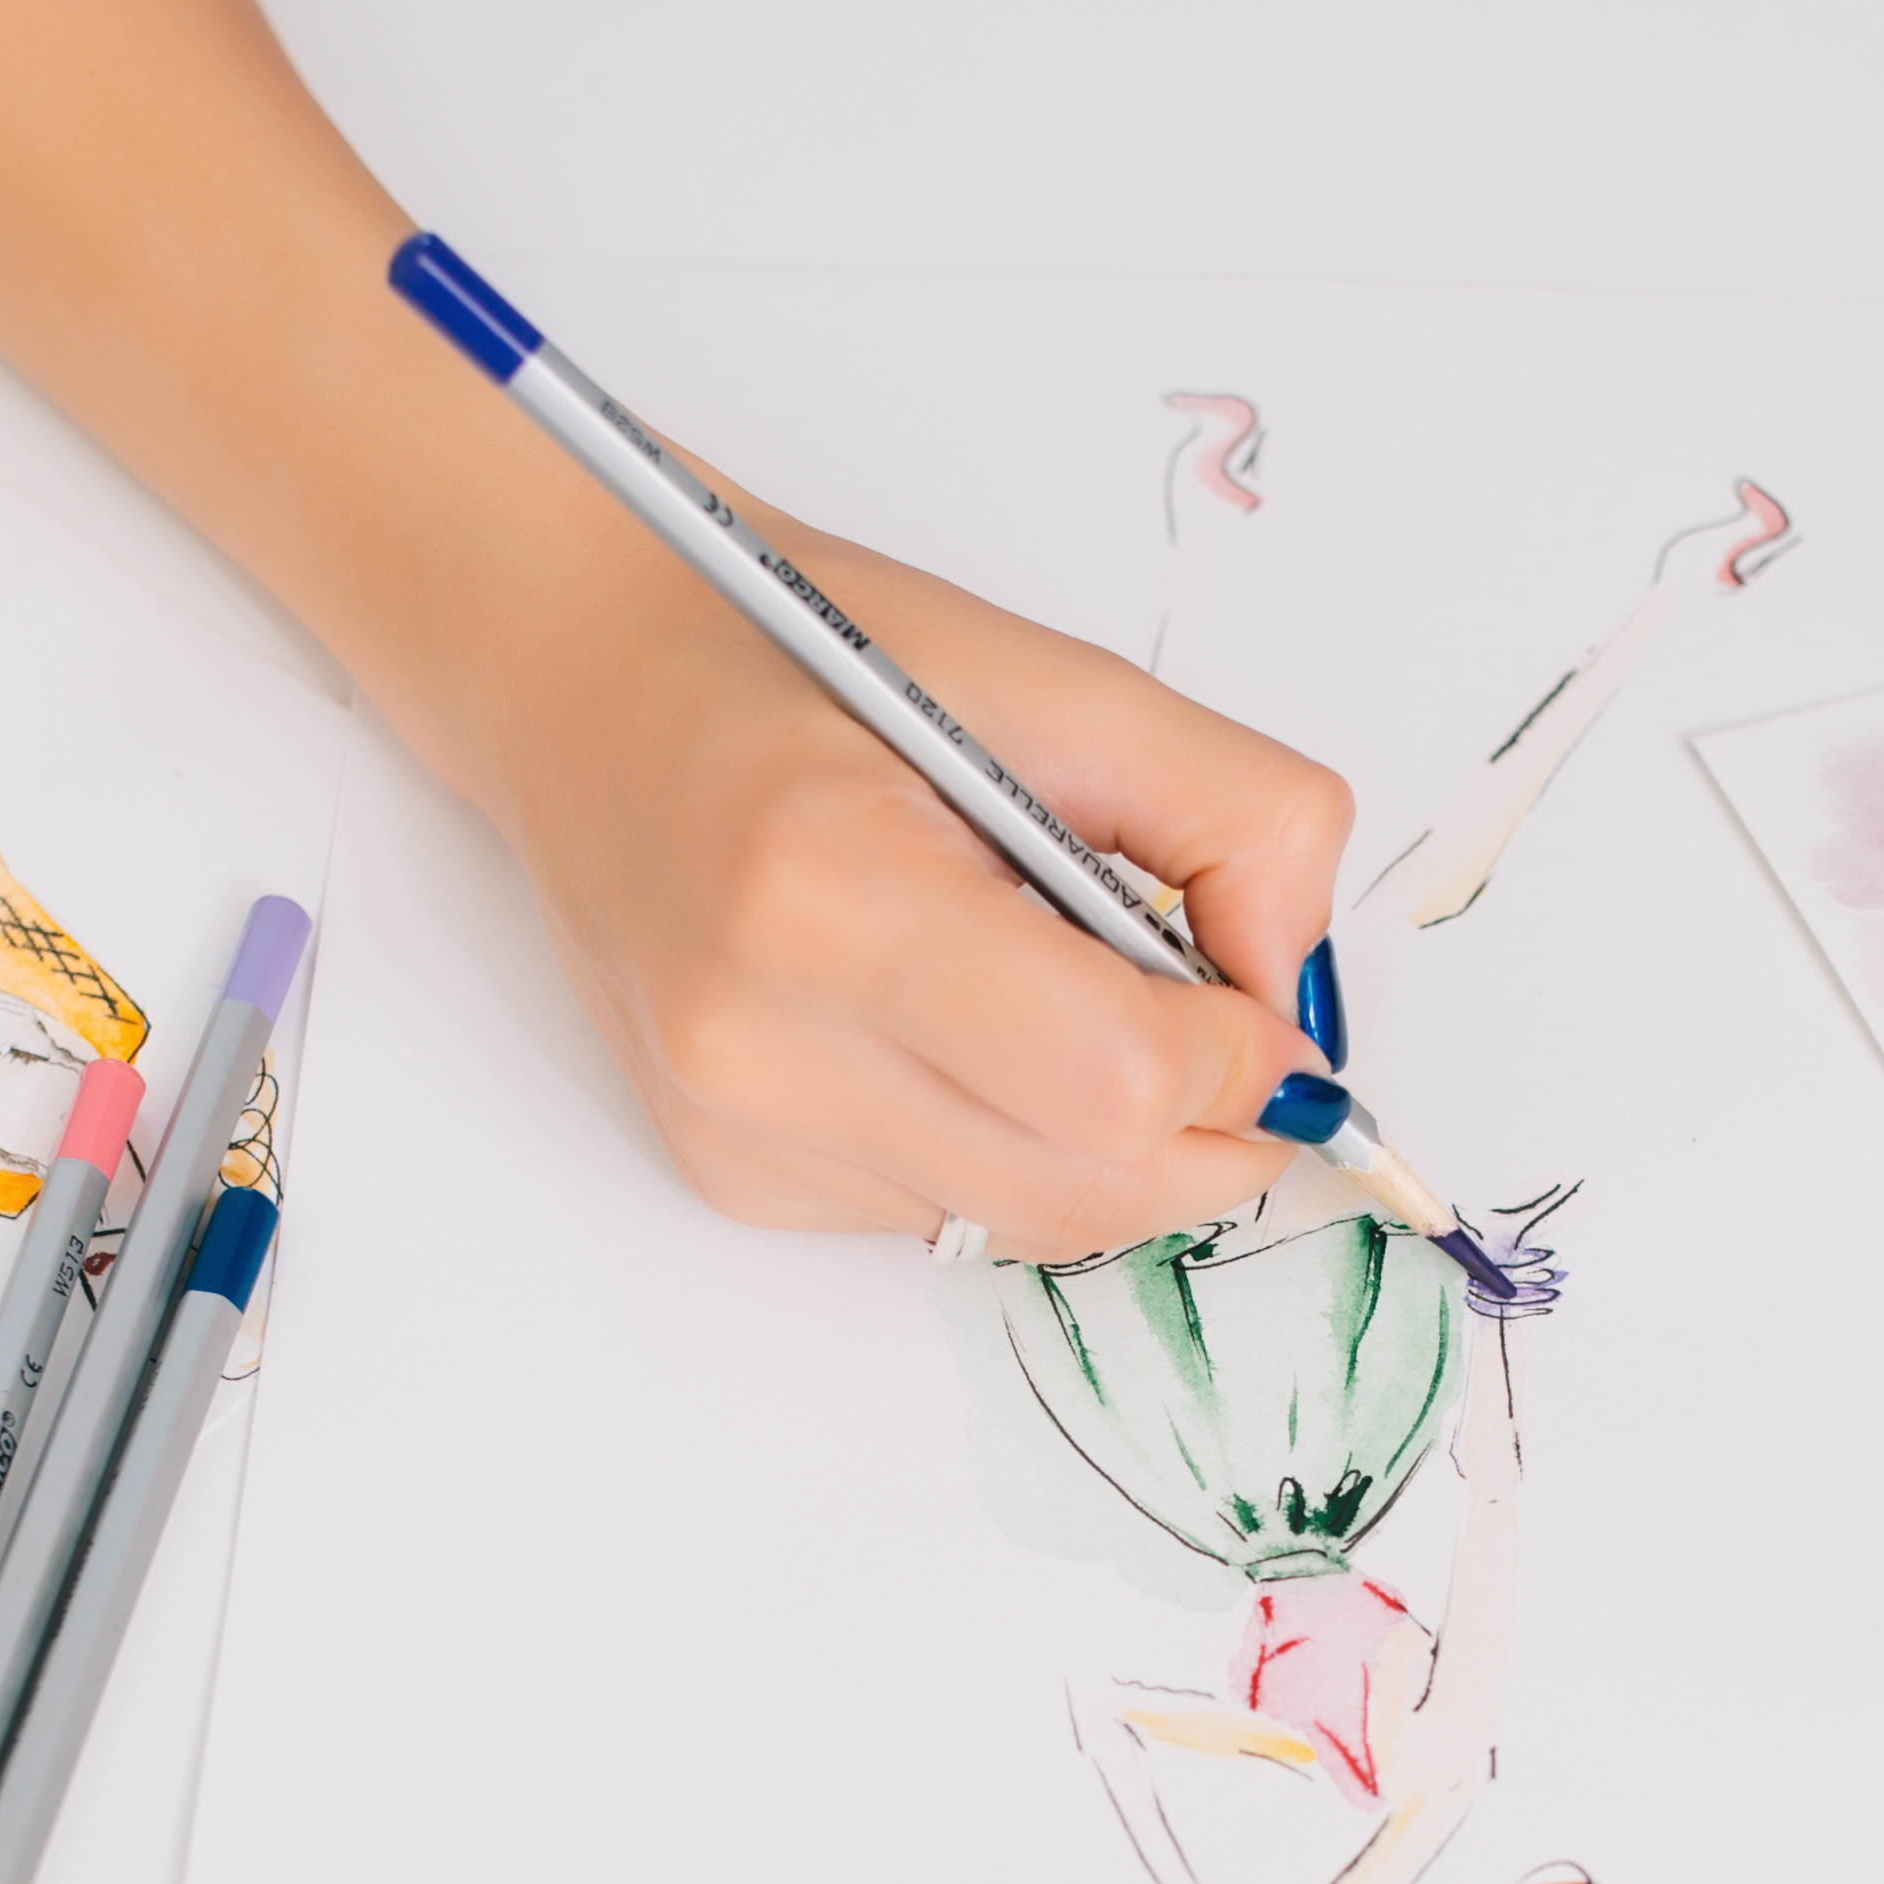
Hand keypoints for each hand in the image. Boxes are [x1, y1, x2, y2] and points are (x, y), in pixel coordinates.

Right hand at [436, 484, 1352, 1264]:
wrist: (582, 684)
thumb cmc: (807, 657)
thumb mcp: (1059, 682)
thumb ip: (1235, 820)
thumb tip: (1300, 1005)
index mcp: (832, 889)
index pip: (1116, 1078)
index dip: (1235, 1060)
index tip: (1254, 1005)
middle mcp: (758, 1038)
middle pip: (1086, 1192)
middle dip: (1201, 1134)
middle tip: (1222, 1042)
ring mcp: (732, 1126)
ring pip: (1027, 1226)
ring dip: (1103, 1147)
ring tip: (1064, 1001)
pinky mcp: (725, 1175)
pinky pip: (943, 1214)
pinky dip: (1000, 1147)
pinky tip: (947, 1029)